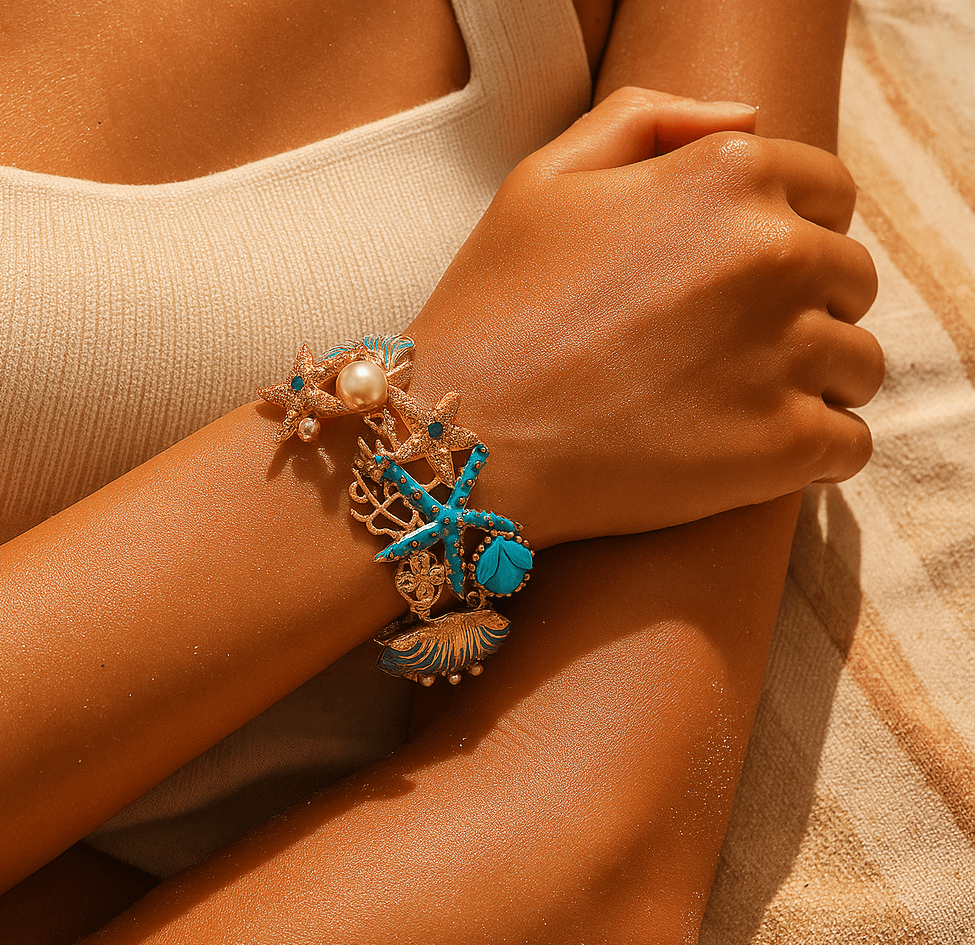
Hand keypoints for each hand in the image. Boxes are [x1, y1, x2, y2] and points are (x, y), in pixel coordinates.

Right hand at [405, 87, 881, 547]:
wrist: (462, 438)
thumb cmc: (494, 309)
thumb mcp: (543, 178)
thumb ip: (648, 120)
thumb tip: (748, 119)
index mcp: (729, 177)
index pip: (827, 195)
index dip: (787, 237)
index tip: (738, 283)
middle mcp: (775, 254)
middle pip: (848, 279)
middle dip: (804, 308)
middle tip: (728, 349)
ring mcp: (785, 355)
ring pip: (856, 363)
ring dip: (813, 381)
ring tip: (736, 403)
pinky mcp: (782, 449)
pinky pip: (848, 445)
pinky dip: (812, 451)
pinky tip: (753, 451)